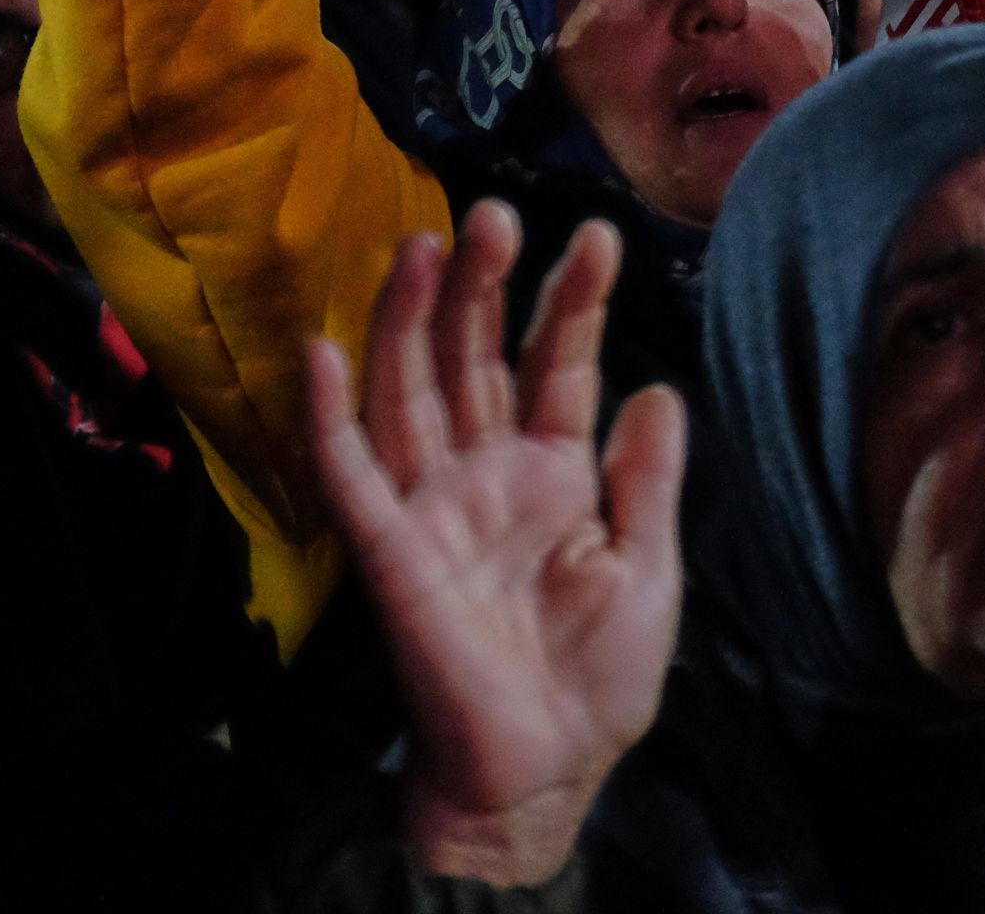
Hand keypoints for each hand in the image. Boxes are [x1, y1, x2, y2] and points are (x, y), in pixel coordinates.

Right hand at [308, 203, 685, 887]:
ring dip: (412, 319)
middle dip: (485, 285)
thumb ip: (647, 481)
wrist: (546, 771)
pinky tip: (326, 349)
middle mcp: (486, 470)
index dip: (574, 304)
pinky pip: (352, 474)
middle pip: (476, 357)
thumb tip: (658, 386)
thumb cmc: (599, 678)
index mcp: (554, 470)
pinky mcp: (389, 550)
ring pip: (411, 390)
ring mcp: (432, 504)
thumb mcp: (649, 571)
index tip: (601, 237)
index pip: (557, 366)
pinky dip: (332, 414)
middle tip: (497, 212)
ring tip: (426, 244)